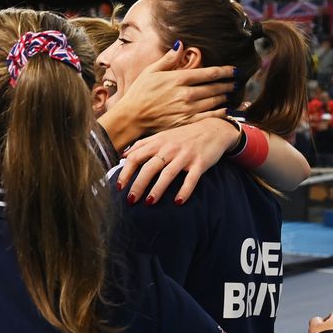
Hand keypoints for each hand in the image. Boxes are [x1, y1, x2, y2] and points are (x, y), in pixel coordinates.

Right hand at [98, 43, 234, 150]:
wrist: (131, 117)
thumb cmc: (139, 93)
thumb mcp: (150, 71)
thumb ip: (168, 59)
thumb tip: (180, 44)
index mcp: (179, 78)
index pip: (209, 73)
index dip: (224, 71)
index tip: (234, 70)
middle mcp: (186, 93)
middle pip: (214, 87)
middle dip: (227, 84)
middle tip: (235, 82)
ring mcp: (187, 109)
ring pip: (214, 101)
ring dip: (224, 96)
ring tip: (230, 93)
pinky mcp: (185, 122)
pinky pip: (208, 117)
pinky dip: (219, 113)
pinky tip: (225, 110)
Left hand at [117, 118, 237, 204]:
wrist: (213, 129)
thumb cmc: (183, 136)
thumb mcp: (162, 136)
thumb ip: (143, 145)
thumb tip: (123, 156)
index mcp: (158, 142)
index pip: (136, 157)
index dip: (125, 172)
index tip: (119, 187)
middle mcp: (169, 148)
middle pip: (149, 168)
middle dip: (138, 185)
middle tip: (130, 200)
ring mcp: (185, 156)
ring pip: (168, 174)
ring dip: (157, 189)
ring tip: (149, 203)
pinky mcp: (200, 163)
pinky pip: (191, 179)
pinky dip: (184, 191)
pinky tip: (178, 202)